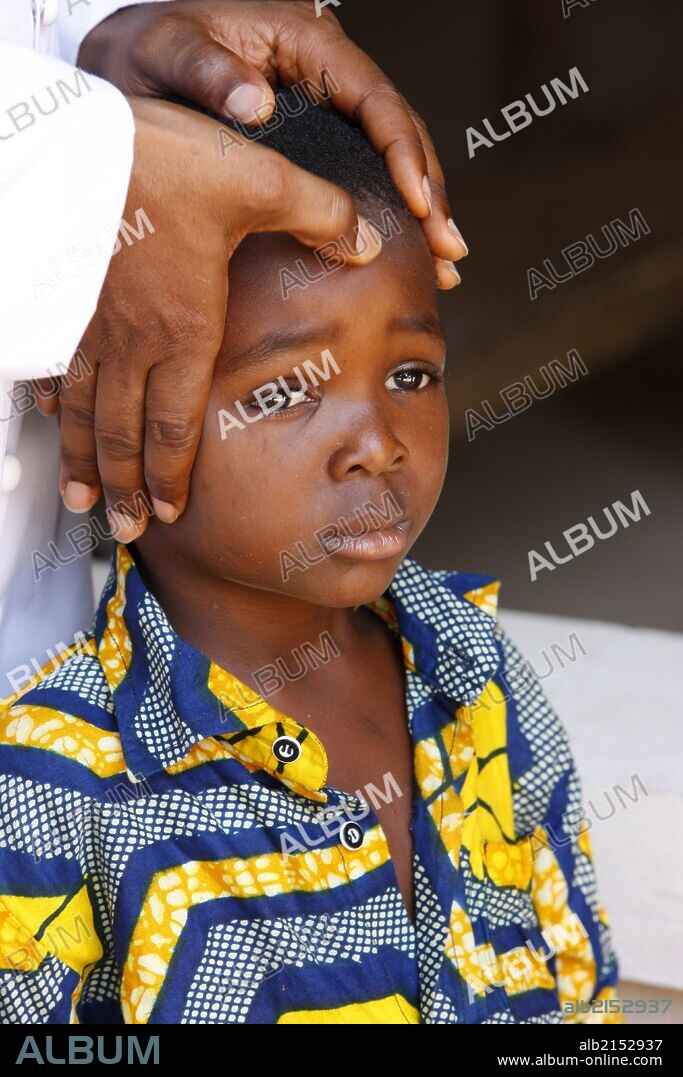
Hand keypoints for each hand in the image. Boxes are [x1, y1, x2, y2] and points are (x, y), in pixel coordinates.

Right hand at [36, 97, 379, 539]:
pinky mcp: (56, 296)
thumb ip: (322, 217)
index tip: (171, 513)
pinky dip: (51, 398)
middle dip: (127, 487)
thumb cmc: (165, 160)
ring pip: (82, 410)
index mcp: (185, 329)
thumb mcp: (260, 182)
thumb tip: (368, 241)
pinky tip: (48, 415)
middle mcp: (132, 340)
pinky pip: (51, 363)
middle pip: (125, 434)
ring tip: (82, 503)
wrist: (75, 136)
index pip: (177, 424)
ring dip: (84, 460)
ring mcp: (87, 322)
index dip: (173, 474)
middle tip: (126, 530)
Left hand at [78, 0, 465, 287]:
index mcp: (307, 43)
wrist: (129, 62)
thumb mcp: (166, 53)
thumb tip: (257, 102)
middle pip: (399, 131)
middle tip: (449, 250)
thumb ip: (205, 70)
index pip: (375, 98)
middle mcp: (328, 72)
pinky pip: (367, 171)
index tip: (419, 204)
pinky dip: (393, 212)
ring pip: (392, 156)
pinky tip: (414, 250)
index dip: (404, 152)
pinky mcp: (319, 137)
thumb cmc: (149, 51)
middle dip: (430, 193)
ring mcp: (328, 106)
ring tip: (446, 264)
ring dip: (424, 211)